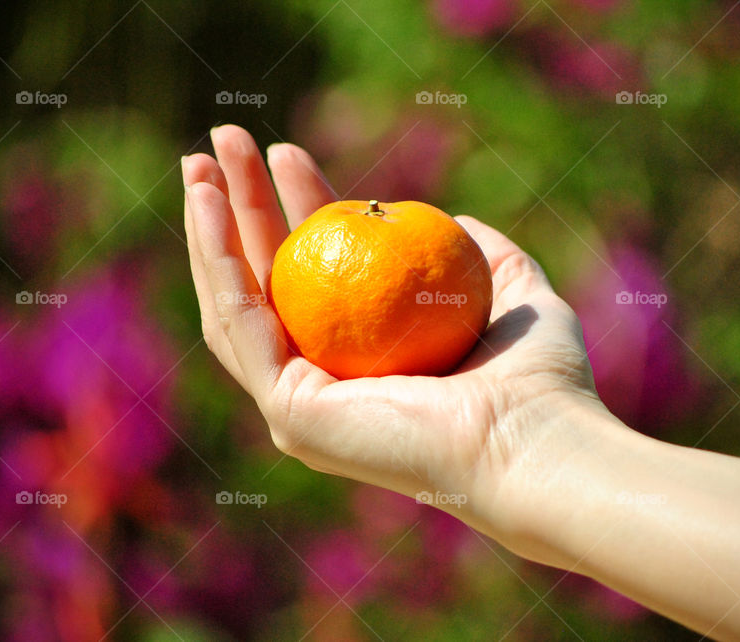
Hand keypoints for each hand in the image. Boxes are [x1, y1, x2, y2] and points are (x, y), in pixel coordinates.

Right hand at [181, 125, 619, 544]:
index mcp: (370, 362)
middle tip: (224, 141)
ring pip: (236, 303)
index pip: (321, 274)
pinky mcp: (290, 411)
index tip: (287, 152)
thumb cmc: (539, 379)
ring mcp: (301, 404)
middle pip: (267, 283)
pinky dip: (217, 261)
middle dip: (239, 209)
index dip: (297, 209)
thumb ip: (484, 254)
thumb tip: (453, 220)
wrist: (535, 438)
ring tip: (200, 160)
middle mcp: (326, 384)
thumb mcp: (514, 290)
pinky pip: (241, 323)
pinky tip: (207, 202)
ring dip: (211, 227)